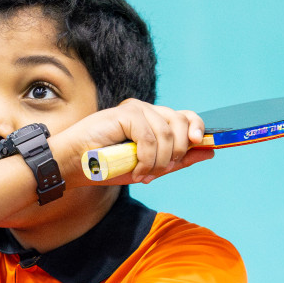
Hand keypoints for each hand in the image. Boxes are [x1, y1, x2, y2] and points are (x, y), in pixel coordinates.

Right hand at [53, 99, 214, 184]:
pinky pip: (150, 137)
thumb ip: (177, 160)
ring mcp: (136, 109)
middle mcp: (147, 110)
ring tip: (143, 173)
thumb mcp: (148, 166)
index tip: (201, 144)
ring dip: (159, 160)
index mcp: (153, 120)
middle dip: (177, 152)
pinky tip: (137, 169)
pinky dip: (147, 158)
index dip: (197, 129)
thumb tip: (210, 151)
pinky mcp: (126, 113)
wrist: (73, 166)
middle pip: (182, 122)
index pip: (186, 117)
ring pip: (168, 132)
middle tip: (158, 171)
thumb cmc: (105, 167)